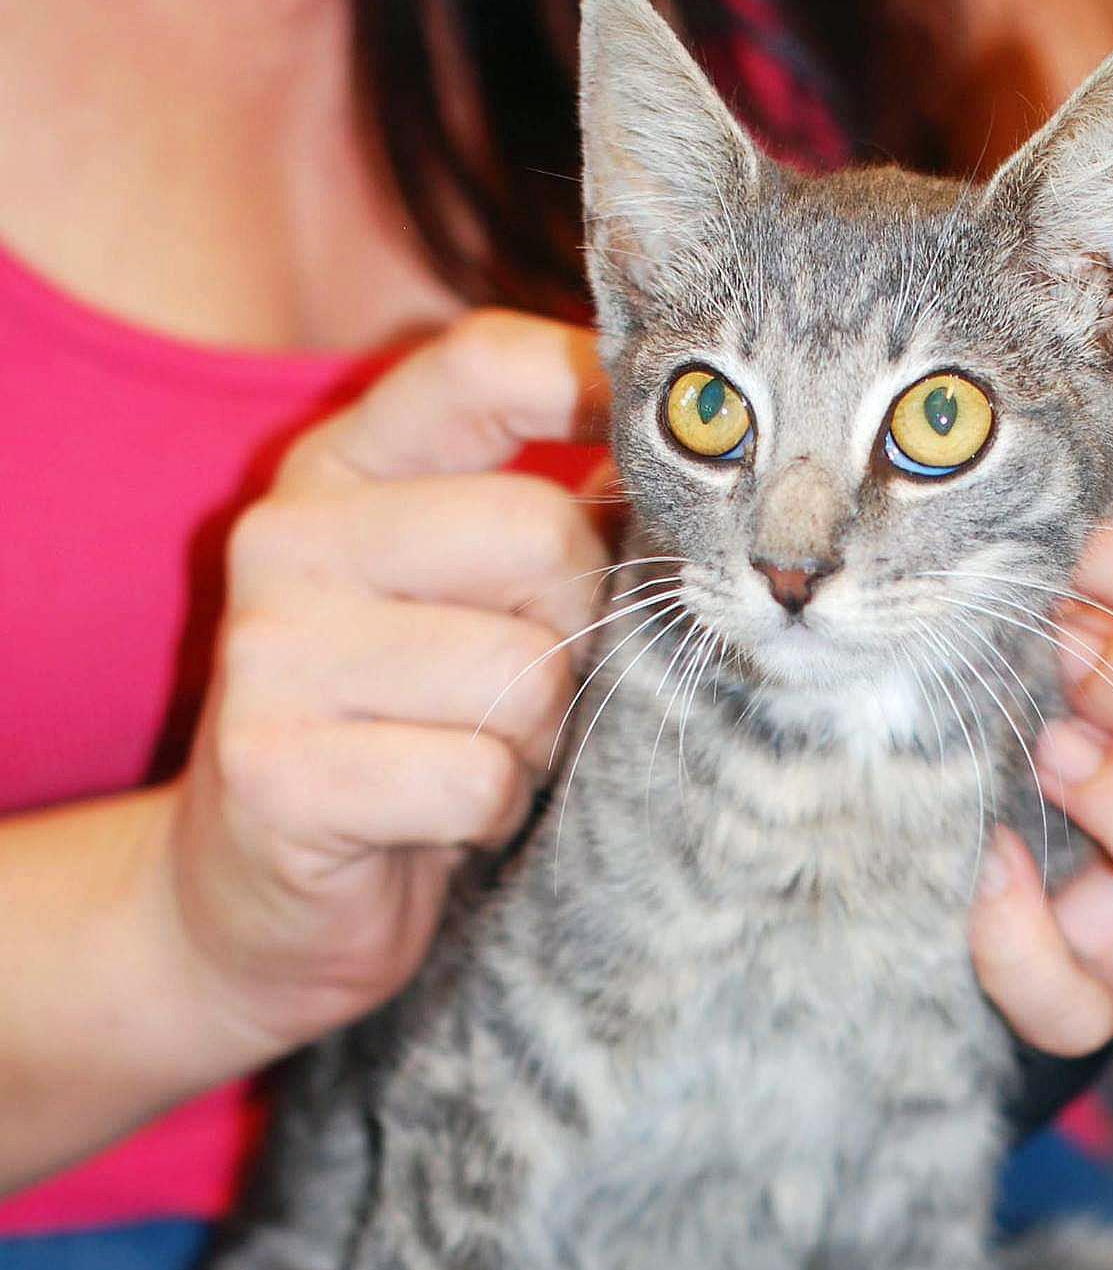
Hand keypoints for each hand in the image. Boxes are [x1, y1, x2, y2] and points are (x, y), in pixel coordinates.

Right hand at [166, 310, 611, 1058]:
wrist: (250, 904)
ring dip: (538, 743)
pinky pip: (476, 778)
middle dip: (580, 635)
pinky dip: (493, 814)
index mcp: (341, 468)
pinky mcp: (277, 771)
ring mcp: (272, 653)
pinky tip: (449, 821)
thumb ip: (552, 523)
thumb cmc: (399, 737)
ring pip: (520, 673)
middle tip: (539, 694)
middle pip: (540, 536)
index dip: (602, 395)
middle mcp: (291, 538)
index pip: (486, 365)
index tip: (673, 464)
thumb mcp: (465, 605)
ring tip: (485, 760)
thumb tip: (706, 471)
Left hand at [970, 505, 1112, 1055]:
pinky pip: (1086, 1007)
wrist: (930, 800)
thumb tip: (1004, 512)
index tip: (1074, 564)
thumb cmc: (985, 681)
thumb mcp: (1012, 606)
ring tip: (1045, 759)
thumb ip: (1029, 558)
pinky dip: (1025, 946)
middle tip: (1063, 665)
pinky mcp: (1089, 980)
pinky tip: (983, 869)